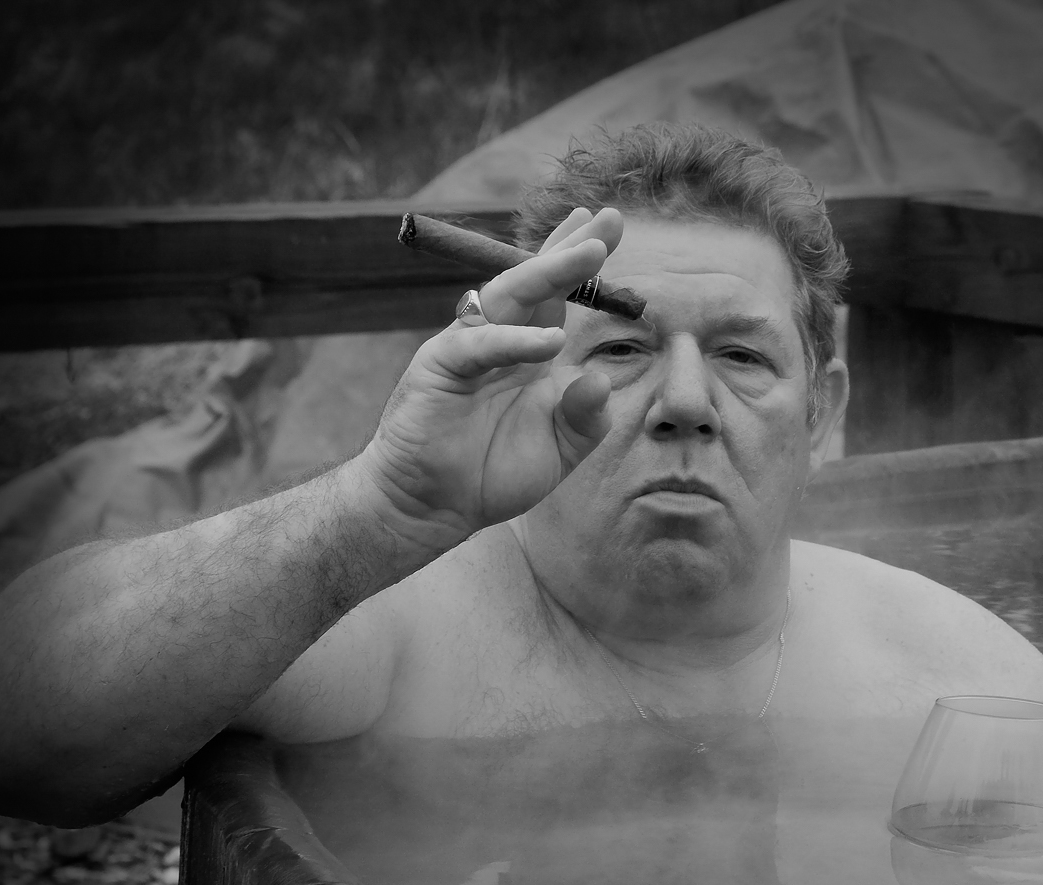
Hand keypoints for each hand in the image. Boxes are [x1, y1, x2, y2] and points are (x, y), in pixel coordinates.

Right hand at [355, 207, 622, 541]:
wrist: (432, 509)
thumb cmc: (492, 476)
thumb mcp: (559, 451)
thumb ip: (585, 418)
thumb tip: (600, 380)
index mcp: (528, 352)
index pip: (558, 297)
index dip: (580, 263)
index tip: (610, 228)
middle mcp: (498, 339)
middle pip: (535, 281)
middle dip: (571, 248)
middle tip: (607, 218)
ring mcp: (466, 347)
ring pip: (509, 298)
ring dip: (549, 273)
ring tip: (591, 253)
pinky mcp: (440, 366)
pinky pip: (480, 345)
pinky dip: (514, 341)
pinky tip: (551, 341)